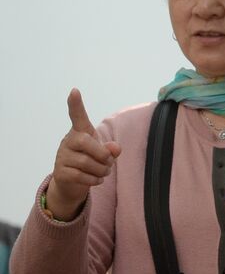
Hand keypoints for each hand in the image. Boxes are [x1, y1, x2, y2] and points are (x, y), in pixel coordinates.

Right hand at [48, 89, 121, 221]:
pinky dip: (95, 179)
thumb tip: (114, 148)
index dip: (76, 104)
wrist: (72, 182)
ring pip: (87, 163)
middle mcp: (68, 141)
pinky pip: (81, 176)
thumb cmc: (91, 160)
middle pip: (87, 142)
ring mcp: (62, 157)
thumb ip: (111, 149)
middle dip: (103, 155)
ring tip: (104, 172)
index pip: (77, 116)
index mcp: (80, 132)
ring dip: (102, 170)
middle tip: (109, 162)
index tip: (74, 91)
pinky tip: (97, 179)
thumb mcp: (104, 153)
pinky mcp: (60, 172)